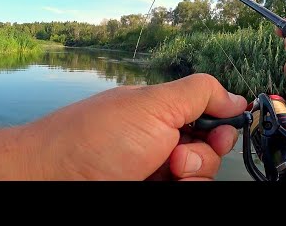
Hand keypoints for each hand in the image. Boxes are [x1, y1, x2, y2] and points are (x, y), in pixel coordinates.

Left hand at [31, 73, 245, 179]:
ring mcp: (154, 172)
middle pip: (209, 153)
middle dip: (201, 156)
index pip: (209, 117)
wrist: (50, 178)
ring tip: (160, 174)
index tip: (218, 133)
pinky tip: (157, 183)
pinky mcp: (150, 190)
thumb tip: (235, 96)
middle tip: (176, 157)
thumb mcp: (152, 104)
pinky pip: (185, 192)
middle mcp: (160, 143)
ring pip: (199, 179)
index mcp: (162, 114)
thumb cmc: (95, 138)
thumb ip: (199, 93)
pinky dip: (182, 188)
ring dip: (190, 178)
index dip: (221, 125)